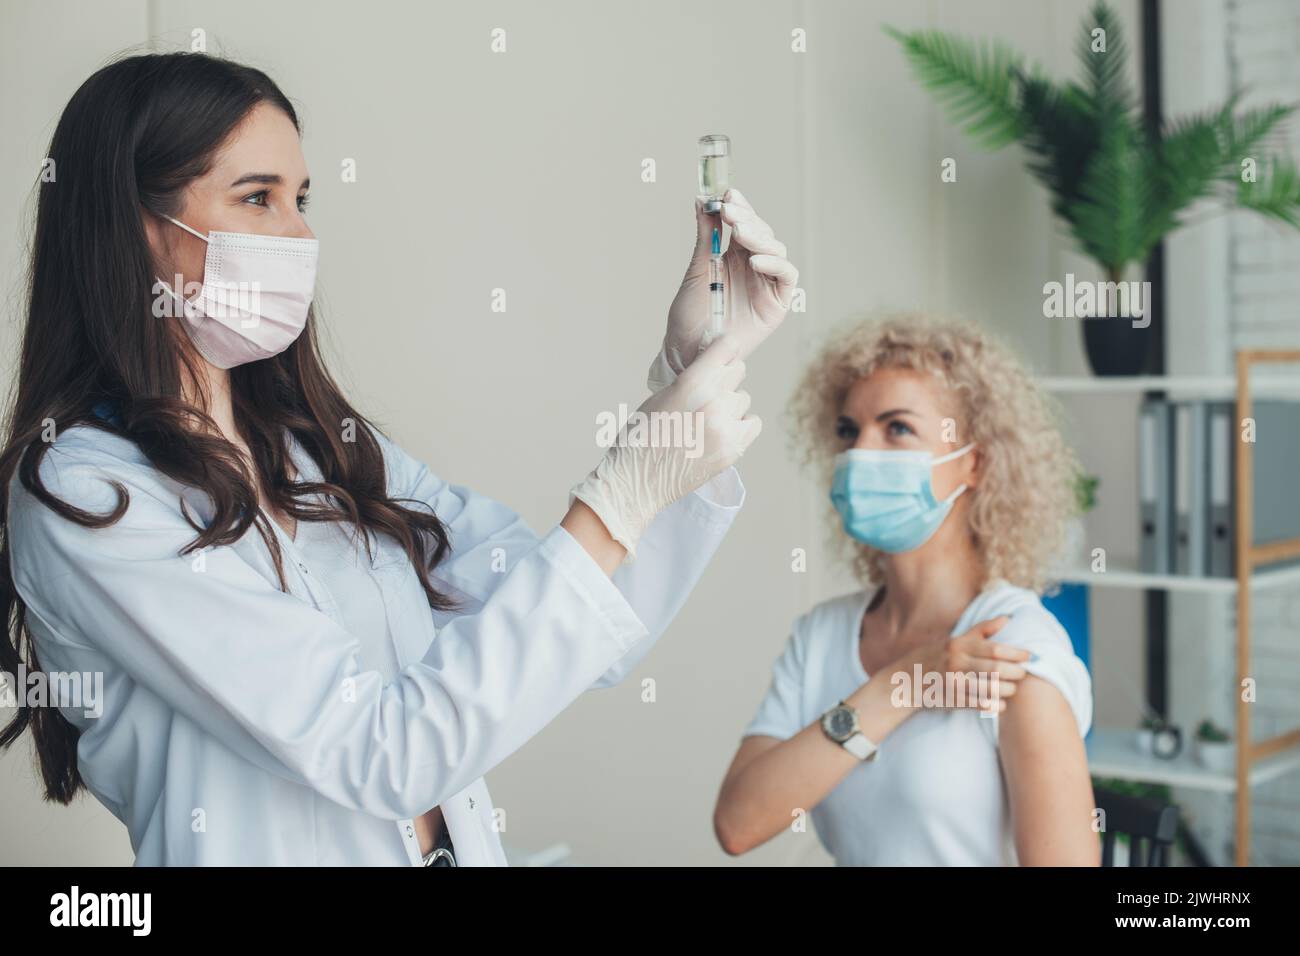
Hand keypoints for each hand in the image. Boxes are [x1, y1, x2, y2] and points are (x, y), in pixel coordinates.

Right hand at [571, 335, 759, 560]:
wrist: (638, 479)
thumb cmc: (642, 437)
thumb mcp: (662, 396)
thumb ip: (691, 380)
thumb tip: (714, 368)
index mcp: (692, 383)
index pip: (728, 348)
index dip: (724, 350)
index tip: (720, 355)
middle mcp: (713, 401)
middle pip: (739, 371)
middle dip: (725, 378)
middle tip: (709, 394)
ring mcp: (726, 427)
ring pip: (744, 400)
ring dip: (731, 405)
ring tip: (709, 420)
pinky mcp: (733, 449)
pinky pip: (753, 424)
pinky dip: (742, 425)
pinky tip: (723, 431)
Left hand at [647, 188, 798, 390]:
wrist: (688, 349)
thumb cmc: (690, 314)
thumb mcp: (696, 268)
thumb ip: (705, 234)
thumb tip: (702, 199)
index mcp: (733, 256)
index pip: (744, 224)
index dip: (740, 206)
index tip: (728, 193)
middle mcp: (753, 267)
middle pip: (762, 233)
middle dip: (748, 218)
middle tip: (730, 210)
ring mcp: (766, 284)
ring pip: (776, 251)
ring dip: (760, 237)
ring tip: (740, 232)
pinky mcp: (776, 303)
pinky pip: (786, 277)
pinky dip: (774, 265)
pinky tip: (754, 261)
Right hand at [884, 617, 1030, 713]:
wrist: (908, 679)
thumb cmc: (937, 657)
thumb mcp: (956, 639)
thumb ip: (982, 630)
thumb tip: (1007, 618)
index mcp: (959, 644)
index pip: (995, 648)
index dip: (1017, 653)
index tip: (1030, 656)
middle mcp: (956, 661)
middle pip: (996, 669)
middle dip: (1015, 673)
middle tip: (1022, 674)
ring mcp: (953, 681)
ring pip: (991, 688)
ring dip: (1007, 690)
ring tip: (1012, 689)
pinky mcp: (952, 699)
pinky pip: (980, 704)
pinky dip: (995, 705)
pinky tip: (1000, 704)